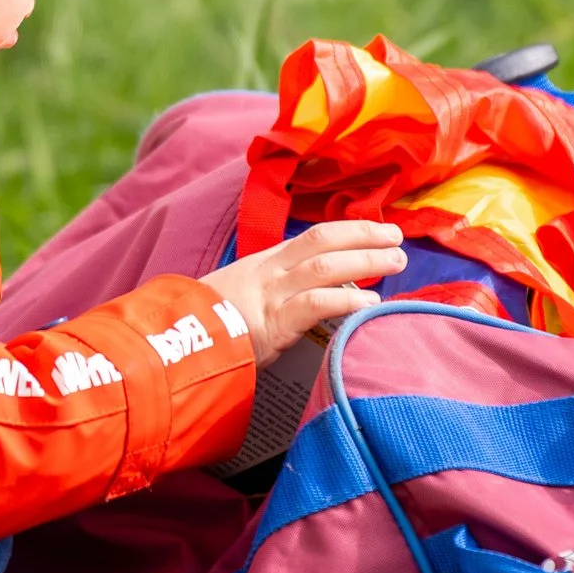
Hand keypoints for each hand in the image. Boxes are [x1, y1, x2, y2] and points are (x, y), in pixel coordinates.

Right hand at [200, 220, 406, 366]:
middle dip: (365, 236)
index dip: (349, 230)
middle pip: (324, 240)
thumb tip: (309, 297)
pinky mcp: (272, 323)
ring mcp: (270, 294)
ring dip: (365, 261)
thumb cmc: (205, 325)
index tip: (378, 230)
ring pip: (325, 266)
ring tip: (396, 262)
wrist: (176, 342)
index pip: (313, 237)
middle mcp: (269, 271)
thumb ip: (272, 294)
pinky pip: (315, 304)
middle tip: (397, 239)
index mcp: (264, 263)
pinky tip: (369, 302)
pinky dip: (347, 299)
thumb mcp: (239, 298)